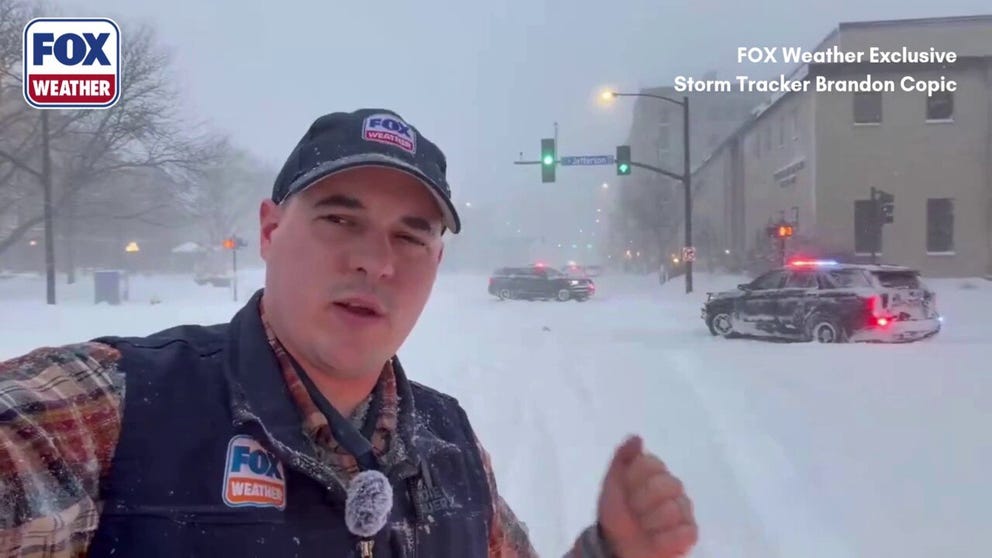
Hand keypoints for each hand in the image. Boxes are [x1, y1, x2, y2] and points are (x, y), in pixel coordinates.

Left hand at [596, 435, 697, 557]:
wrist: (617, 544)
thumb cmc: (617, 511)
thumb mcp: (613, 483)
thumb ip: (623, 457)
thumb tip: (637, 438)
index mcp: (655, 472)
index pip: (651, 464)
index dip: (633, 479)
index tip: (625, 490)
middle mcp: (673, 487)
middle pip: (665, 485)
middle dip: (642, 502)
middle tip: (633, 511)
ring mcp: (684, 510)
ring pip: (672, 510)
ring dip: (650, 523)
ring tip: (643, 527)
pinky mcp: (690, 533)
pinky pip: (684, 532)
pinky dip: (665, 540)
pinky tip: (655, 539)